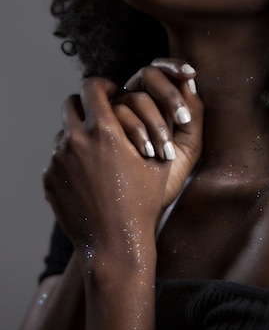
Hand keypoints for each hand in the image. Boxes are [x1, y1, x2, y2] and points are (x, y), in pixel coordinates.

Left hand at [43, 60, 202, 263]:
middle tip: (102, 114)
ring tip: (97, 146)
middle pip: (71, 102)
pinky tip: (88, 174)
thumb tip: (150, 99)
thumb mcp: (157, 159)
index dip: (103, 85)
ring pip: (62, 130)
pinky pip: (56, 157)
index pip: (93, 86)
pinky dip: (70, 158)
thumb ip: (150, 124)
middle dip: (86, 104)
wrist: (116, 244)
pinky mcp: (49, 179)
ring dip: (78, 131)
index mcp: (104, 130)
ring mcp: (58, 160)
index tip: (111, 92)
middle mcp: (76, 140)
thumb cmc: (144, 201)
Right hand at [112, 57, 202, 207]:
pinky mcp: (100, 131)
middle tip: (183, 119)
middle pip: (146, 75)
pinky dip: (136, 131)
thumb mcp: (189, 144)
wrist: (147, 207)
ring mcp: (115, 113)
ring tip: (168, 151)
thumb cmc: (171, 175)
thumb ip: (192, 112)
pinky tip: (148, 153)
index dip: (174, 66)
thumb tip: (190, 81)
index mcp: (157, 98)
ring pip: (132, 98)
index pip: (162, 70)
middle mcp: (134, 100)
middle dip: (167, 94)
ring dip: (155, 121)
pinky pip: (114, 116)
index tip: (190, 74)